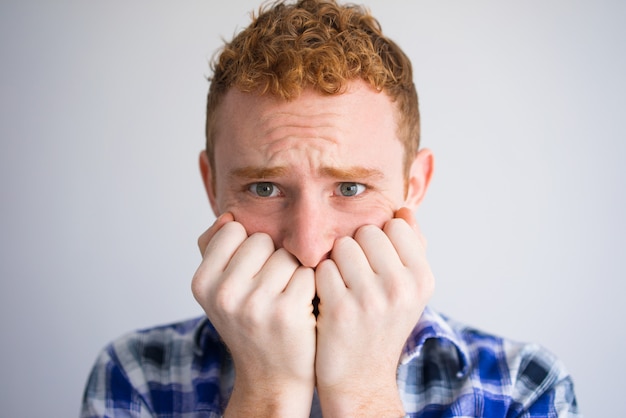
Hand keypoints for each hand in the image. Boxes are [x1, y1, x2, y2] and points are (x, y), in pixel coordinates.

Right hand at [192, 214, 316, 416]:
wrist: (271, 376)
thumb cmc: (249, 324)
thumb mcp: (219, 289)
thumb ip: (215, 247)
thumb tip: (228, 216)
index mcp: (202, 283)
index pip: (234, 230)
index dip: (249, 249)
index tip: (249, 275)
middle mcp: (224, 294)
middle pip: (262, 240)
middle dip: (271, 259)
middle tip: (269, 291)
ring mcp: (255, 305)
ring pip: (287, 255)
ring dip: (292, 272)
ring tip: (284, 299)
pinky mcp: (287, 313)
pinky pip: (307, 273)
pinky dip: (310, 286)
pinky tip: (301, 308)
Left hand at [314, 207, 433, 415]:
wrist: (360, 377)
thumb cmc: (382, 325)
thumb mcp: (409, 290)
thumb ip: (411, 247)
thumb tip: (405, 209)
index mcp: (423, 278)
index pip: (396, 224)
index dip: (379, 240)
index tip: (376, 263)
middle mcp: (402, 288)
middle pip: (367, 232)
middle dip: (356, 249)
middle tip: (356, 277)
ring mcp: (372, 299)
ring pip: (342, 246)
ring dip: (336, 262)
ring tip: (343, 286)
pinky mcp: (341, 310)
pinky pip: (323, 268)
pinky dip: (321, 280)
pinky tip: (328, 299)